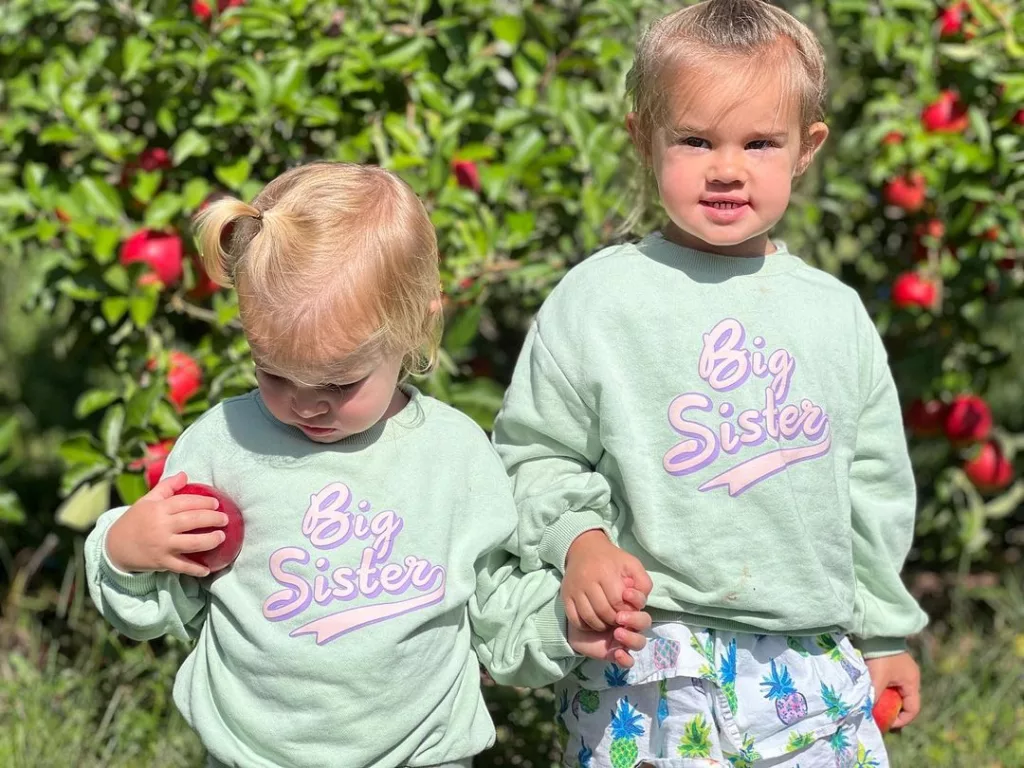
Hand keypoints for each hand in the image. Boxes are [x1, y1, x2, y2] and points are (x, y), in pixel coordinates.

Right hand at [106, 472, 227, 578]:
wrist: (115, 546)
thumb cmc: (135, 520)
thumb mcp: (147, 501)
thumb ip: (167, 487)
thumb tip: (185, 475)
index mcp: (158, 509)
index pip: (186, 502)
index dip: (203, 502)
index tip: (216, 503)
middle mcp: (161, 527)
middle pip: (193, 520)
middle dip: (212, 518)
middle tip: (225, 519)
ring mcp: (162, 545)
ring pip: (192, 543)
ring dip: (210, 541)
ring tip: (221, 537)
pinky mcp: (162, 562)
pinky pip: (182, 567)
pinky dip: (196, 570)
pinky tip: (207, 570)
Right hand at [563, 529, 652, 631]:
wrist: (584, 548)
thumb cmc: (612, 559)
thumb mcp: (632, 565)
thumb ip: (643, 584)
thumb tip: (640, 605)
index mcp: (605, 571)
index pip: (617, 601)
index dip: (626, 610)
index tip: (628, 610)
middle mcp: (587, 580)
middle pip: (604, 611)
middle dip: (615, 620)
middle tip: (619, 619)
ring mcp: (574, 589)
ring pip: (589, 617)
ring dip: (602, 625)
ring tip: (608, 621)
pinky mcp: (565, 596)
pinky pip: (575, 619)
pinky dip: (586, 625)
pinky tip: (594, 621)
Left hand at [568, 588, 651, 667]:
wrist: (571, 610)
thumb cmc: (588, 591)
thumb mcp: (601, 580)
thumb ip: (617, 579)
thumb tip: (630, 585)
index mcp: (630, 603)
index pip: (642, 602)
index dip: (637, 599)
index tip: (625, 593)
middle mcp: (630, 621)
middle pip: (644, 622)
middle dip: (635, 619)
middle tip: (619, 616)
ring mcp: (624, 637)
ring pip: (639, 642)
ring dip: (631, 638)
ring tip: (617, 633)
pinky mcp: (615, 652)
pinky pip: (627, 661)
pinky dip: (626, 659)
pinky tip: (618, 653)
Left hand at [865, 652, 919, 729]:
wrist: (875, 631)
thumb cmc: (880, 656)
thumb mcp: (877, 679)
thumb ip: (874, 697)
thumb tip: (869, 712)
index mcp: (912, 682)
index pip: (912, 709)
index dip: (901, 720)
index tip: (886, 723)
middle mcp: (910, 677)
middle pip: (903, 701)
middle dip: (891, 710)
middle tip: (877, 715)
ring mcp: (901, 670)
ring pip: (894, 692)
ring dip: (884, 698)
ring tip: (871, 703)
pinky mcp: (891, 663)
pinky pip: (888, 682)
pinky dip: (881, 688)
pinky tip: (869, 689)